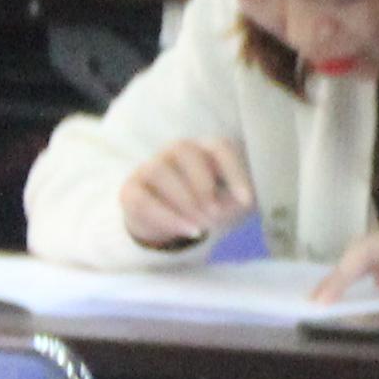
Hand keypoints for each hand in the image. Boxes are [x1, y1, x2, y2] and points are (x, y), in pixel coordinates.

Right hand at [116, 136, 254, 249]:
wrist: (177, 227)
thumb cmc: (214, 207)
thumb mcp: (235, 204)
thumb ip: (242, 198)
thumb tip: (245, 200)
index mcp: (207, 149)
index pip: (220, 147)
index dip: (234, 172)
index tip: (246, 201)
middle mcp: (176, 152)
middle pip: (184, 150)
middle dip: (203, 184)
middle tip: (217, 212)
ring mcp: (151, 167)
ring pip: (160, 171)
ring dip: (184, 201)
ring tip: (203, 226)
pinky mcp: (131, 190)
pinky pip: (143, 199)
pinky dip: (168, 218)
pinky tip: (191, 231)